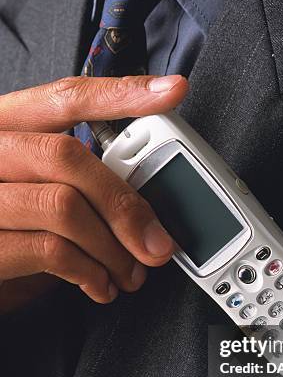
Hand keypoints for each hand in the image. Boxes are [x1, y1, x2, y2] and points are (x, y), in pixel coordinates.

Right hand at [0, 74, 187, 313]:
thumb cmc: (10, 234)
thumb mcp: (41, 198)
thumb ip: (80, 187)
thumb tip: (146, 212)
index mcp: (5, 129)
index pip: (62, 97)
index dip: (119, 93)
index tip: (172, 91)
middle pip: (65, 156)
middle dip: (124, 205)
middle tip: (157, 244)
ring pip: (63, 207)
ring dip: (113, 249)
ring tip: (131, 274)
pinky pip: (49, 250)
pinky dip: (90, 272)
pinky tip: (101, 285)